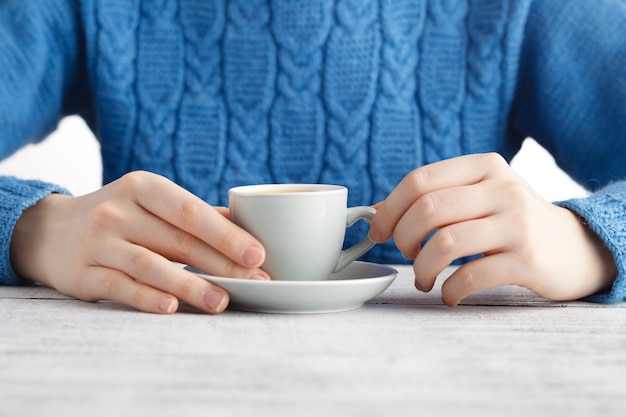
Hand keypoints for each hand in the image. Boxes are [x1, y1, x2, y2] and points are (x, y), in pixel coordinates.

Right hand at [10, 171, 267, 313]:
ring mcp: (98, 242)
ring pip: (151, 264)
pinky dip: (148, 297)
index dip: (226, 234)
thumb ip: (194, 215)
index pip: (191, 211)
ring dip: (190, 285)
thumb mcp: (150, 202)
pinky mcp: (83, 272)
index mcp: (143, 187)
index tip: (257, 254)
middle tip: (254, 281)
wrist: (50, 231)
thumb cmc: (119, 217)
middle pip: (178, 240)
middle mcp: (119, 211)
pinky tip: (172, 308)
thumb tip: (245, 230)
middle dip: (221, 263)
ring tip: (221, 302)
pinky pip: (120, 286)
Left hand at [369, 153, 616, 305]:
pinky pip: (470, 277)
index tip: (379, 231)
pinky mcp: (528, 260)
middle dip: (403, 238)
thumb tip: (377, 213)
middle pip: (428, 210)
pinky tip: (448, 295)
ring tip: (423, 278)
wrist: (574, 246)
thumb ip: (434, 197)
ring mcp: (517, 224)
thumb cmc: (510, 220)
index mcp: (484, 166)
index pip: (420, 180)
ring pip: (444, 243)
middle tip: (405, 254)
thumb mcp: (479, 195)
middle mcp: (502, 189)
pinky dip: (449, 291)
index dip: (389, 208)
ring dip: (421, 268)